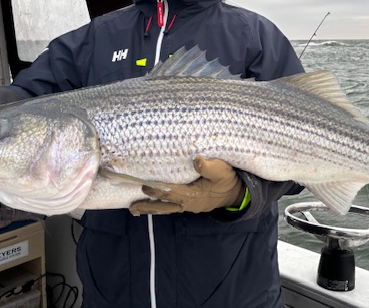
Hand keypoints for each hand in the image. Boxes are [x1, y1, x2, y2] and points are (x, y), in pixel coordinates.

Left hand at [129, 156, 244, 214]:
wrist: (235, 193)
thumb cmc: (227, 180)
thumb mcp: (223, 171)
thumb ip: (210, 167)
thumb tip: (197, 159)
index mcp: (195, 195)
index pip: (173, 193)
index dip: (159, 190)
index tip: (146, 185)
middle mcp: (188, 203)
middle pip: (165, 206)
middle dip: (148, 205)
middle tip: (132, 205)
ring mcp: (187, 205)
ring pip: (165, 208)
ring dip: (150, 208)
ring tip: (134, 209)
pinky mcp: (187, 203)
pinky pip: (170, 206)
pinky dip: (158, 206)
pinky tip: (148, 205)